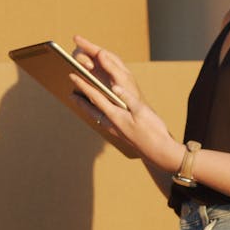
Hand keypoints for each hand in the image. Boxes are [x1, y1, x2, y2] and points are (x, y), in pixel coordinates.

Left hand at [70, 35, 182, 171]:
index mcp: (116, 115)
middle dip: (80, 101)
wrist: (158, 152)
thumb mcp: (142, 111)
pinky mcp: (120, 134)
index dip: (84, 86)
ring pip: (96, 116)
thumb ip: (128, 98)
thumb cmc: (152, 130)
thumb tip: (115, 87)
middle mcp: (112, 124)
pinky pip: (104, 121)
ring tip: (82, 103)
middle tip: (70, 94)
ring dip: (87, 109)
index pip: (95, 97)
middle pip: (91, 110)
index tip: (73, 77)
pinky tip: (101, 115)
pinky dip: (97, 115)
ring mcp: (115, 130)